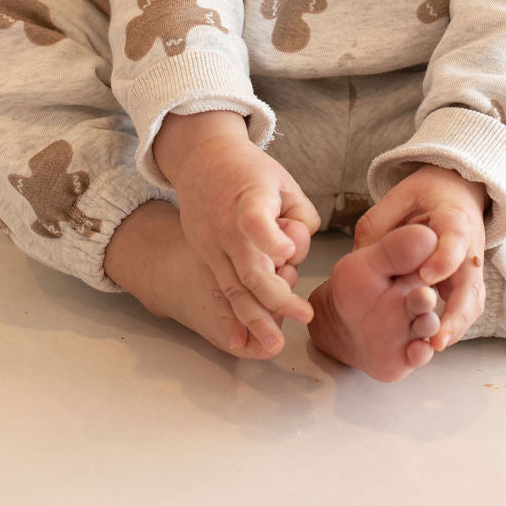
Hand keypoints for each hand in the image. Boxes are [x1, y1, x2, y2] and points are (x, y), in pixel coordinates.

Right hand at [154, 111, 319, 353]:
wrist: (201, 160)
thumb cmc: (250, 171)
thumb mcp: (283, 180)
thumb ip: (300, 216)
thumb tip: (297, 254)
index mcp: (247, 200)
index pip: (254, 220)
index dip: (270, 237)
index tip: (287, 252)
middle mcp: (224, 227)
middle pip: (249, 268)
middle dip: (277, 299)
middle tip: (304, 316)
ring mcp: (209, 245)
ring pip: (232, 289)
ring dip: (254, 319)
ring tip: (274, 345)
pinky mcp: (202, 258)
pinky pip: (216, 293)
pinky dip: (227, 318)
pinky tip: (239, 342)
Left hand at [353, 164, 487, 349]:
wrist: (456, 192)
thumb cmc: (425, 196)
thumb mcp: (399, 198)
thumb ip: (381, 224)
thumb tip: (363, 255)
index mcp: (453, 218)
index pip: (453, 240)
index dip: (442, 260)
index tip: (425, 276)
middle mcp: (468, 247)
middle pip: (470, 282)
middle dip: (456, 311)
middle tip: (437, 336)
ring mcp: (471, 267)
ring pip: (472, 301)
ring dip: (456, 325)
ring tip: (433, 346)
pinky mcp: (467, 283)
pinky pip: (467, 308)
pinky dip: (454, 326)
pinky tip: (432, 342)